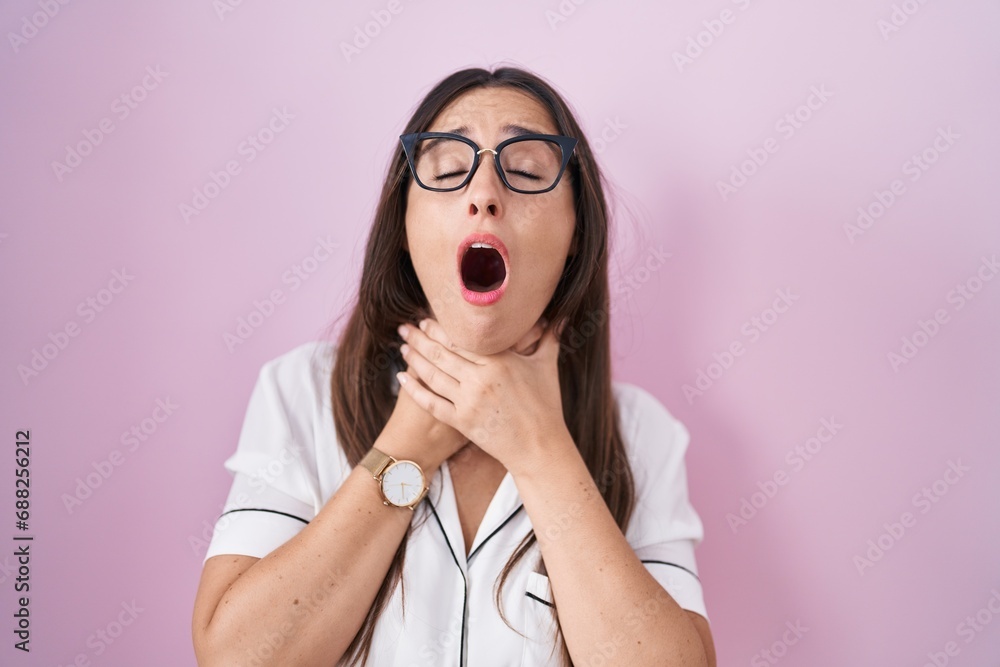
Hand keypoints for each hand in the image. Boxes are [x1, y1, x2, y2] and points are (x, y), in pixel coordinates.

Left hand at [396, 315, 569, 472]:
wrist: (540, 447)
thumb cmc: (547, 406)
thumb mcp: (547, 367)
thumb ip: (549, 338)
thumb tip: (559, 316)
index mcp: (501, 361)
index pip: (462, 338)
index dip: (440, 328)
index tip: (426, 318)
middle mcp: (481, 378)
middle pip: (442, 353)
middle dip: (420, 338)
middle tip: (405, 327)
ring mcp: (470, 401)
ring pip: (433, 374)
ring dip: (414, 358)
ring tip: (403, 346)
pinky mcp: (462, 422)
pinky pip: (431, 402)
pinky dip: (414, 389)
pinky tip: (401, 377)